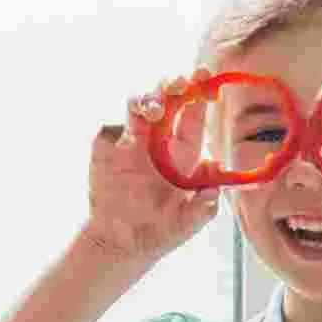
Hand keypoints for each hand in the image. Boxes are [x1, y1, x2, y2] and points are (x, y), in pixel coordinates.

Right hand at [82, 72, 220, 264]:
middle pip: (165, 102)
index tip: (205, 77)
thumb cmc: (159, 232)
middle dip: (173, 86)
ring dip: (147, 100)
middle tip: (181, 81)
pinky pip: (107, 130)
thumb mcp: (188, 223)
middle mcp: (157, 143)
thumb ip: (204, 207)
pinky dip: (114, 127)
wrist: (121, 244)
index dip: (198, 94)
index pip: (191, 116)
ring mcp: (129, 145)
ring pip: (137, 107)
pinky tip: (124, 136)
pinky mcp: (105, 153)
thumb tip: (215, 185)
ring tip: (155, 110)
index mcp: (181, 154)